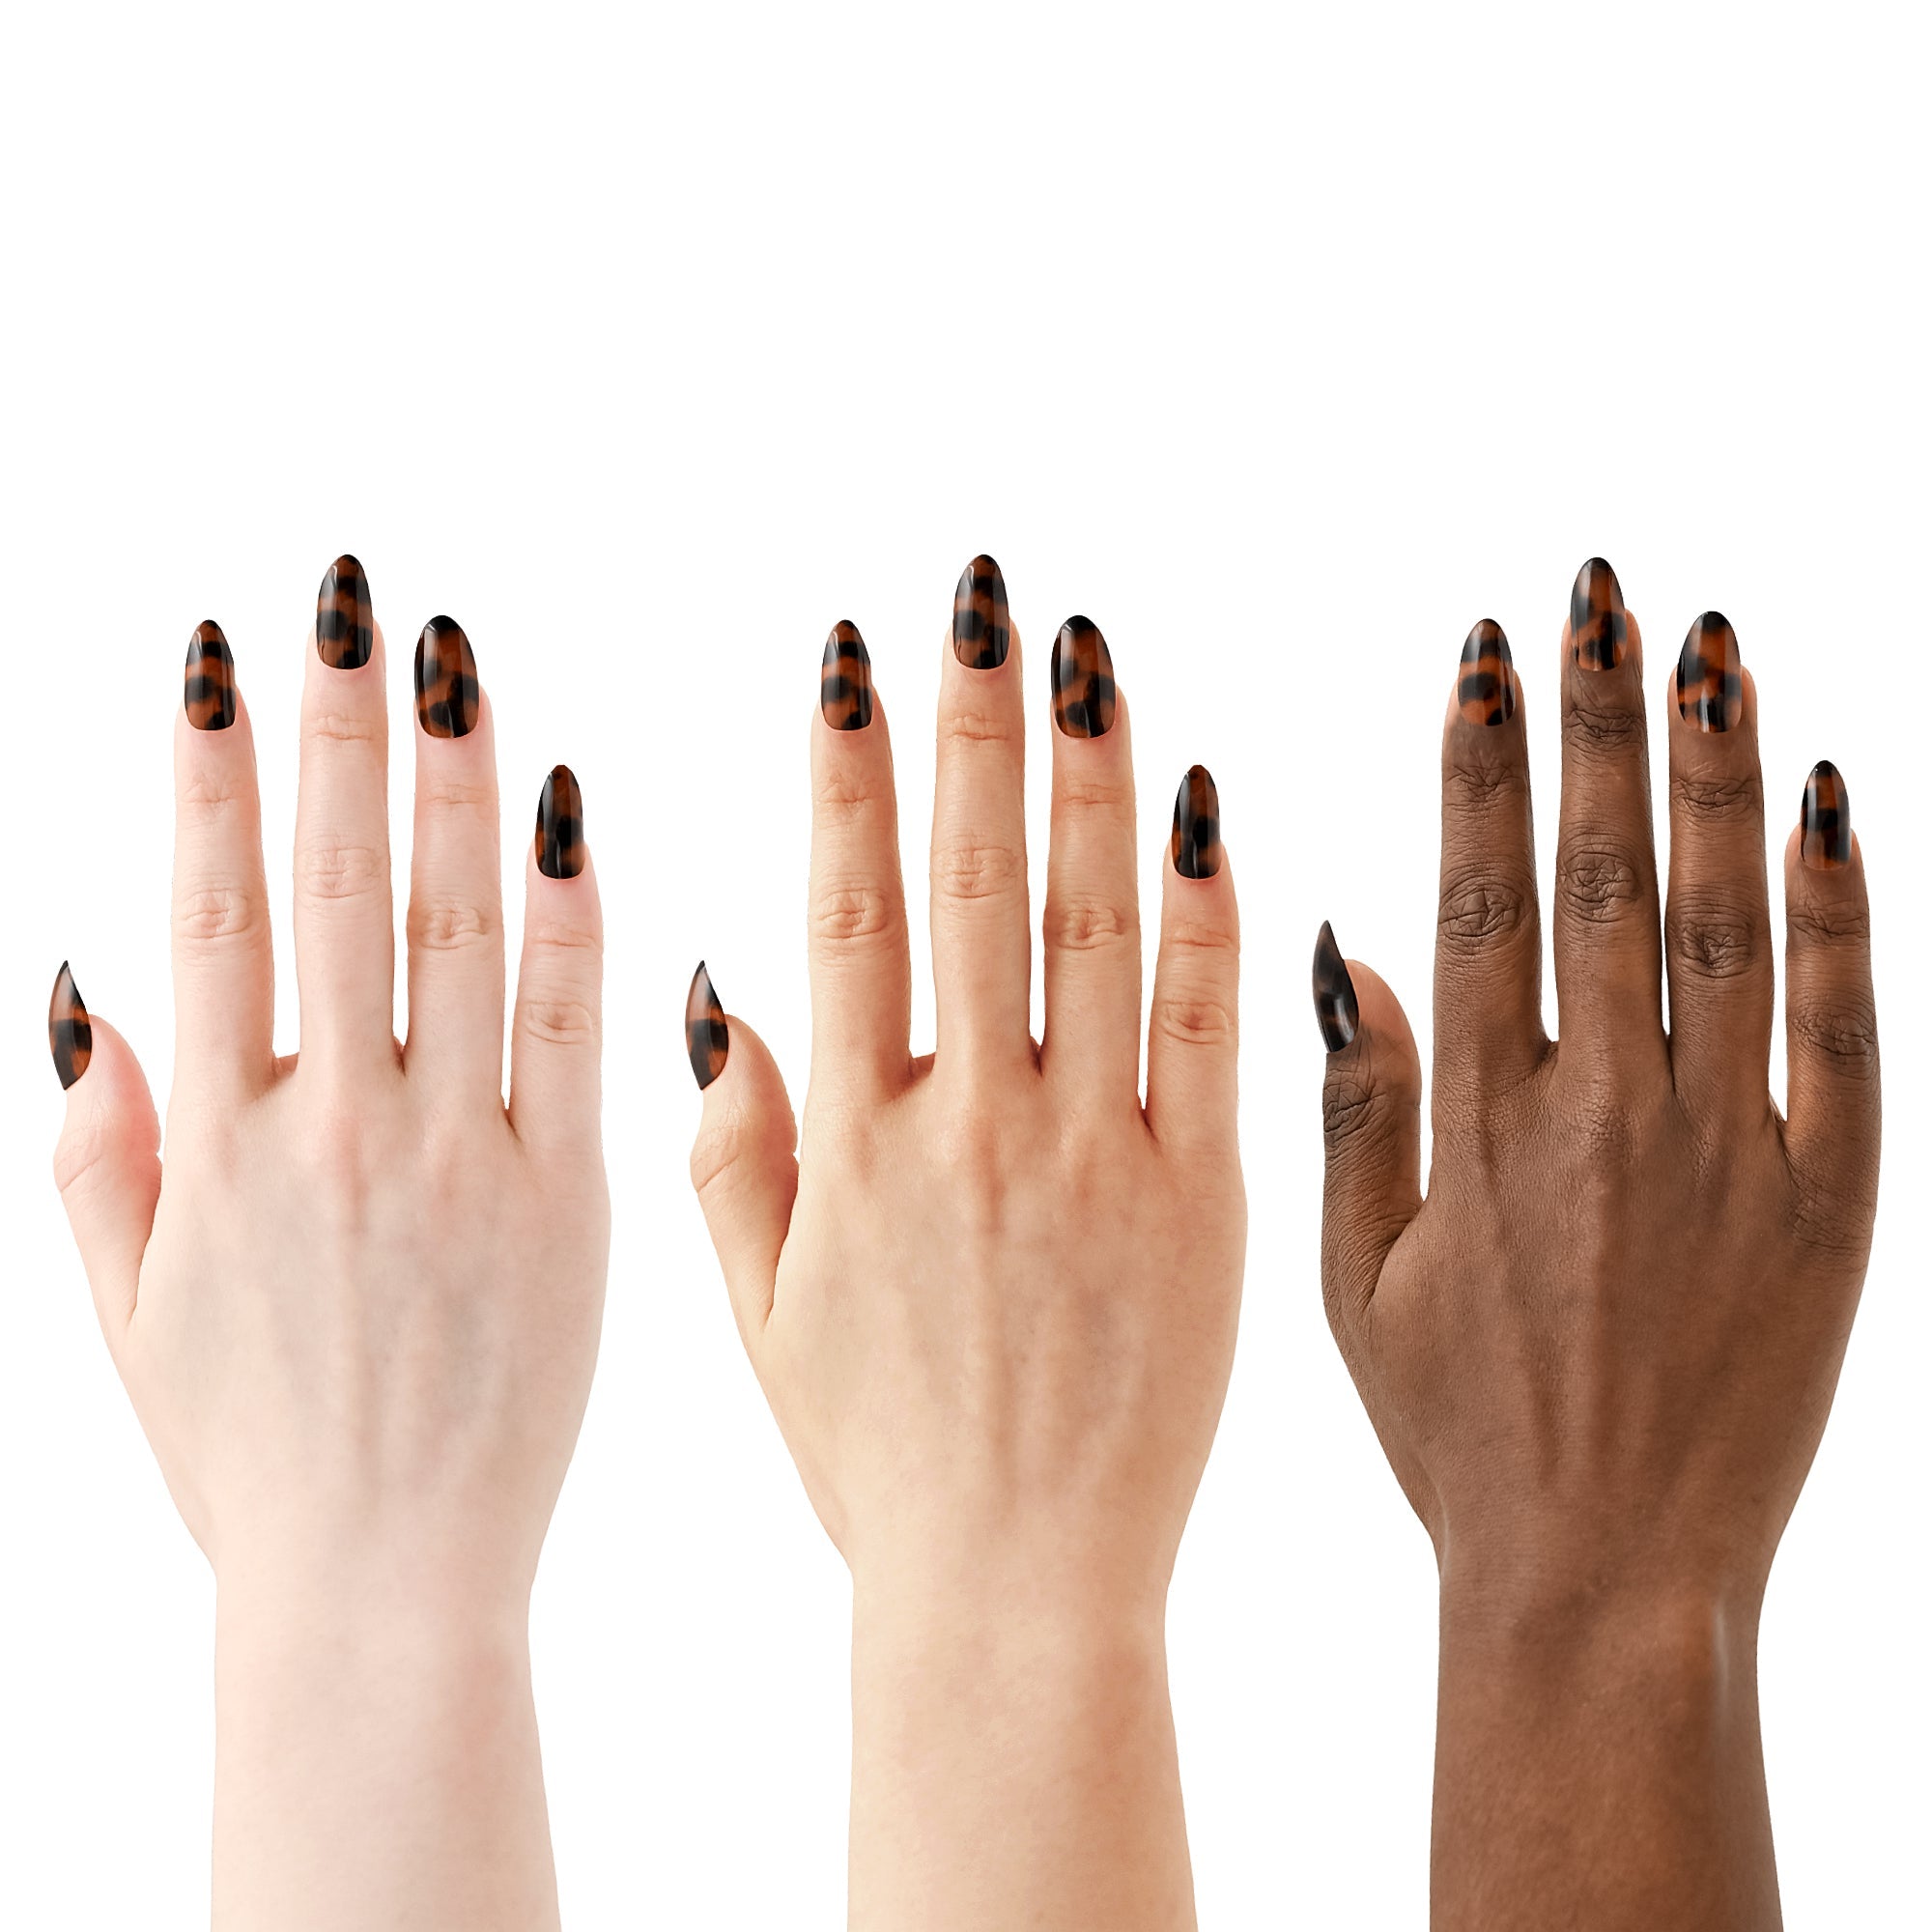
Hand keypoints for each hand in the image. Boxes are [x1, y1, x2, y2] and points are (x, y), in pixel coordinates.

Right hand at [50, 563, 608, 1930]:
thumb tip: (84, 980)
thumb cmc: (249, 1453)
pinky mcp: (567, 1201)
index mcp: (215, 1145)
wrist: (381, 1587)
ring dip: (456, 784)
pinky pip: (573, 1031)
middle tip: (351, 599)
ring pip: (458, 933)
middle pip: (333, 889)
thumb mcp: (124, 1309)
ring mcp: (458, 1159)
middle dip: (338, 731)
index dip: (209, 770)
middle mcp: (334, 1130)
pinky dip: (573, 916)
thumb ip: (97, 1143)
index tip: (217, 649)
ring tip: (458, 660)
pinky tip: (571, 808)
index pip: (208, 911)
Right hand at [689, 562, 1245, 1929]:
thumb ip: (733, 1144)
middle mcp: (970, 1130)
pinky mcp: (1208, 1206)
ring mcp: (1097, 1161)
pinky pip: (1213, 1031)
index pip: (845, 914)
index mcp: (853, 1146)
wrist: (1016, 1599)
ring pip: (1098, 929)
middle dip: (974, 727)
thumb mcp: (760, 1315)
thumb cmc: (878, 1461)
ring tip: (1087, 653)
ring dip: (1093, 777)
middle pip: (972, 887)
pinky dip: (1211, 912)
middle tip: (983, 599)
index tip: (852, 655)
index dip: (847, 773)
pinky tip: (1206, 804)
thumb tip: (708, 981)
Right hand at [1315, 561, 1878, 1928]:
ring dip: (1716, 772)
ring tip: (1706, 646)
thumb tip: (1346, 947)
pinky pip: (1843, 1027)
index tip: (1484, 656)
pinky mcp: (1833, 1205)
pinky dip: (1836, 906)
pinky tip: (1822, 797)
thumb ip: (1357, 1109)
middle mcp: (1606, 1117)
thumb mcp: (1355, 1286)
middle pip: (1607, 874)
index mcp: (1481, 1129)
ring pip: (1726, 921)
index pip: (1483, 899)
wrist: (1607, 1583)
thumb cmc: (1461, 1438)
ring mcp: (1732, 1153)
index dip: (1483, 767)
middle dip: (1598, 721)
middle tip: (1599, 593)